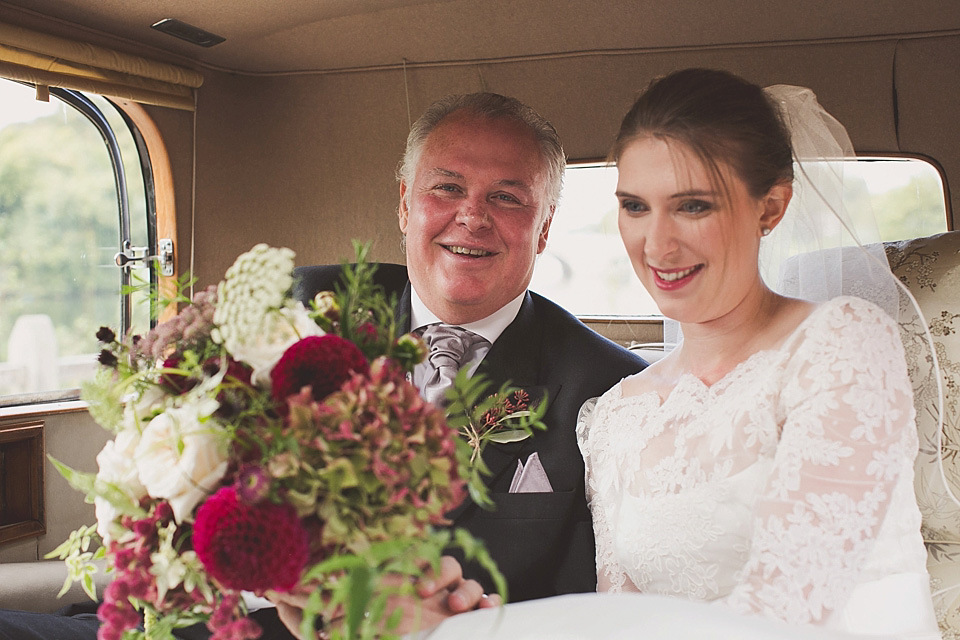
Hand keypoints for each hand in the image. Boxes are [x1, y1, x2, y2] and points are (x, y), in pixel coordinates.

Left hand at [269, 556, 500, 638]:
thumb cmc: (376, 635)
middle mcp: (427, 591)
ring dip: (466, 589)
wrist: (408, 639)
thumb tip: (284, 598)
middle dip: (442, 573)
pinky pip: (488, 602)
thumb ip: (324, 611)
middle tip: (426, 590)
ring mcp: (450, 604)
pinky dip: (490, 603)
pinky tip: (486, 611)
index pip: (413, 559)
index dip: (416, 560)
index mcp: (397, 585)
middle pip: (445, 565)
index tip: (410, 577)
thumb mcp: (350, 626)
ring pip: (468, 581)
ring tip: (454, 607)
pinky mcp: (468, 619)